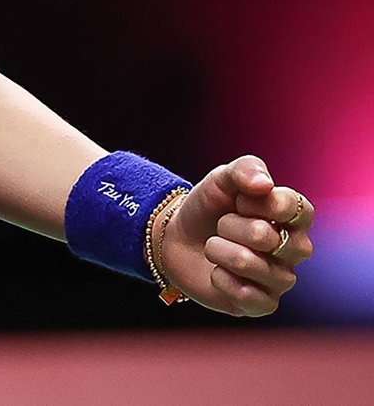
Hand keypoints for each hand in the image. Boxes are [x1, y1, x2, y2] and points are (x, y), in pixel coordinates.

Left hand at [155, 156, 313, 316]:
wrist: (178, 238)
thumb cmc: (210, 207)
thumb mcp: (223, 178)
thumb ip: (246, 170)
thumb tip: (265, 185)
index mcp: (292, 216)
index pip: (296, 208)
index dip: (261, 203)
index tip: (239, 201)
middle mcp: (294, 249)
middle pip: (268, 237)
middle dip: (231, 226)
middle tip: (222, 225)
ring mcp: (281, 279)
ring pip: (250, 264)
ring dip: (219, 250)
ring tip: (214, 246)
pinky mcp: (263, 304)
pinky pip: (246, 294)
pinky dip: (220, 278)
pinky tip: (217, 272)